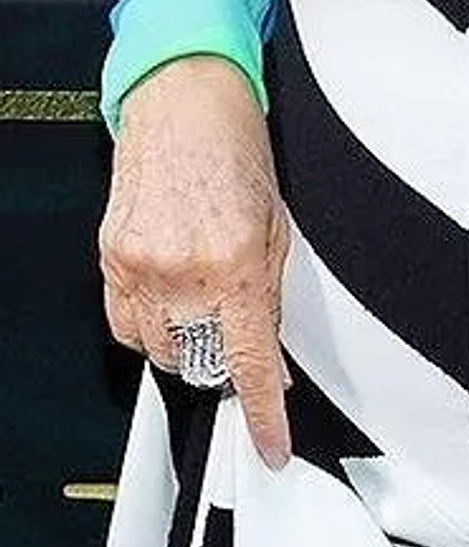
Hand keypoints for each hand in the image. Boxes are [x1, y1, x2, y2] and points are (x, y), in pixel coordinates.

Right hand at [98, 55, 291, 468]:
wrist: (184, 99)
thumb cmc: (235, 149)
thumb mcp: (279, 224)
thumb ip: (271, 296)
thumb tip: (271, 357)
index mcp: (238, 261)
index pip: (251, 362)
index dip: (263, 416)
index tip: (270, 447)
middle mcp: (186, 268)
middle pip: (200, 361)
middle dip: (221, 354)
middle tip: (231, 318)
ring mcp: (141, 265)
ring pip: (158, 348)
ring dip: (184, 338)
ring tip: (200, 292)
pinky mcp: (111, 256)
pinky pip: (125, 322)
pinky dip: (148, 321)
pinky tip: (168, 290)